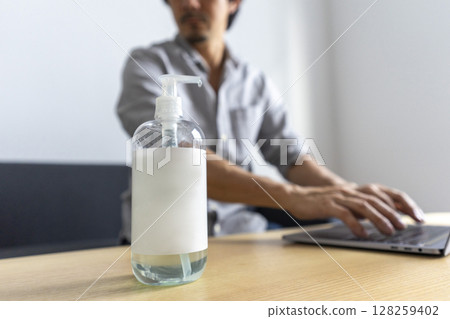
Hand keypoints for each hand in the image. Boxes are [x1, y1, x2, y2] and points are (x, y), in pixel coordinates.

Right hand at [285, 183, 424, 237]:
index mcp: (354, 189)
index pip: (382, 193)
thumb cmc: (319, 202)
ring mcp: (338, 197)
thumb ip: (358, 207)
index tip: (412, 215)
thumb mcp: (342, 202)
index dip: (399, 203)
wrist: (296, 197)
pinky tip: (362, 234)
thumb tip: (378, 218)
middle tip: (402, 226)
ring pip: (363, 206)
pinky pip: (344, 214)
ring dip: (378, 219)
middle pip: (375, 199)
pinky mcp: (327, 205)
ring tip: (388, 231)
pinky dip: (355, 224)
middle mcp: (349, 191)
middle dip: (392, 213)